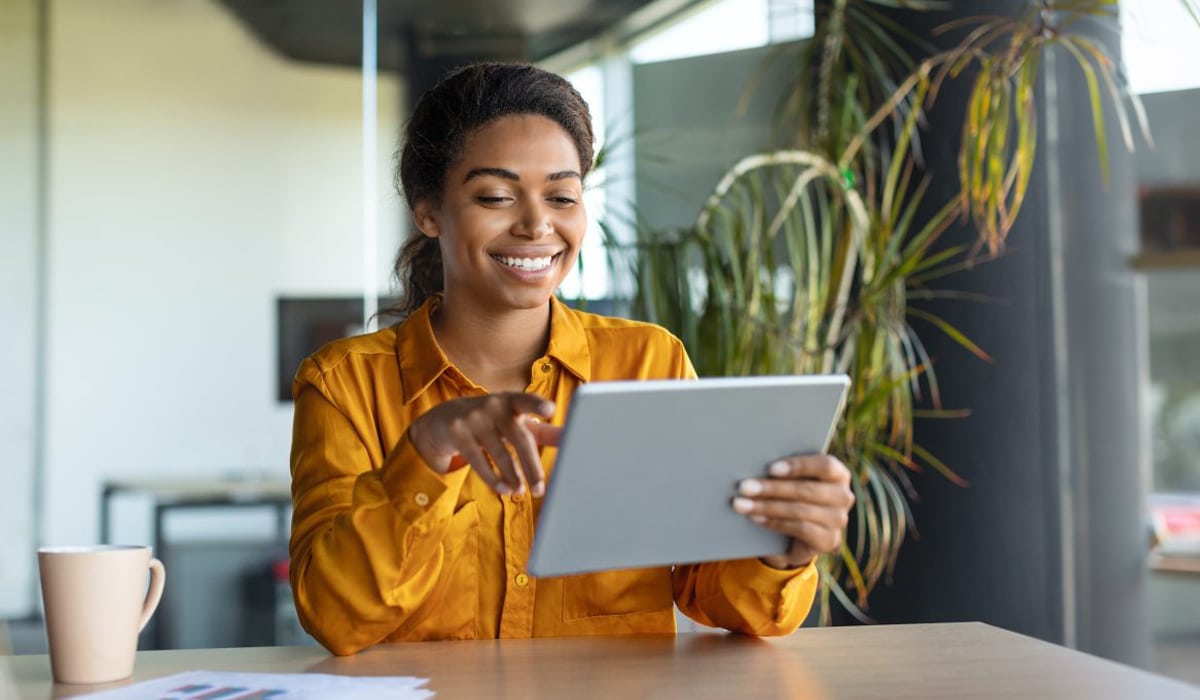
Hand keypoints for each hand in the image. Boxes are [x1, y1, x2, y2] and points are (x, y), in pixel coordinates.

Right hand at [408, 393, 560, 495]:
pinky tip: (504, 489)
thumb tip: (569, 438)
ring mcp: (473, 419)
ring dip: (512, 476)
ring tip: (521, 491)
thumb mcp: (513, 421)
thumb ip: (542, 431)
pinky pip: (478, 461)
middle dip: (531, 466)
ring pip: (499, 453)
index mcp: (511, 401)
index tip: (550, 409)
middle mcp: (493, 406)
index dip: (537, 404)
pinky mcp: (457, 433)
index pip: (526, 400)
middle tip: (541, 489)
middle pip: (519, 438)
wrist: (442, 420)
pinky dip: (493, 478)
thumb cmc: (490, 421)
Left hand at [732, 455, 854, 568]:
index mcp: (838, 473)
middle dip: (772, 488)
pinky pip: (799, 529)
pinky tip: (755, 517)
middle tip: (744, 487)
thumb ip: (782, 470)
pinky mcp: (829, 540)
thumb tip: (753, 461)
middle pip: (807, 490)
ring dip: (766, 506)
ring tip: (742, 504)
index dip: (799, 466)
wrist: (794, 533)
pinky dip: (773, 522)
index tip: (771, 468)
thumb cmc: (789, 494)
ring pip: (799, 510)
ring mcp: (838, 520)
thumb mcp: (789, 479)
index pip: (825, 465)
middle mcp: (844, 496)